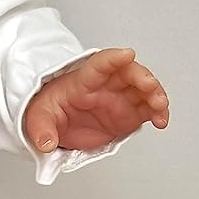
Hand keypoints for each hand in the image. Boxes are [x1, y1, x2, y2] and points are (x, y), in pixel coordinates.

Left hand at [24, 47, 169, 153]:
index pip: (98, 65)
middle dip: (142, 77)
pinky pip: (148, 111)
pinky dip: (158, 113)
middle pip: (128, 74)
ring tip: (159, 107)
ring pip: (143, 91)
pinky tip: (161, 121)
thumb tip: (46, 143)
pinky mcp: (128, 116)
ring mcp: (119, 100)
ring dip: (155, 95)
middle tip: (149, 86)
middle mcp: (105, 87)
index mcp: (82, 82)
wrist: (56, 124)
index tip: (127, 54)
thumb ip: (41, 130)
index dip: (113, 59)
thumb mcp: (37, 118)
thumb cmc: (49, 110)